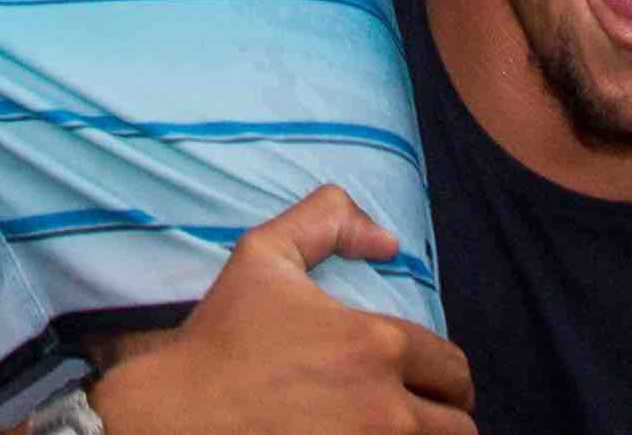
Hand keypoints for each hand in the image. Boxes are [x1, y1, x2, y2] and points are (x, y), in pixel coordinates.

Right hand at [89, 186, 473, 434]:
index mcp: (373, 345)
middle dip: (445, 416)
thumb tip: (387, 239)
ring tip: (403, 434)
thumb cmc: (218, 339)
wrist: (173, 415)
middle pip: (458, 424)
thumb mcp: (263, 255)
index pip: (450, 367)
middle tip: (424, 416)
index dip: (446, 376)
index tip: (431, 384)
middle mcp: (384, 407)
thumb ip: (326, 220)